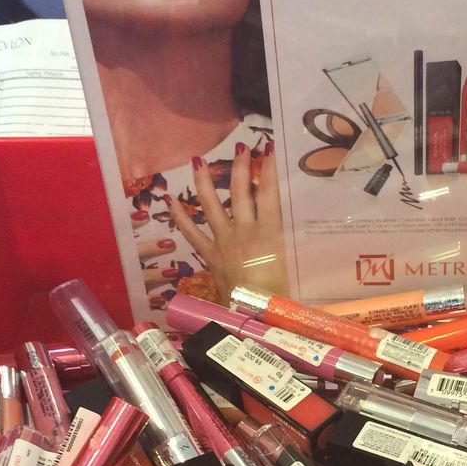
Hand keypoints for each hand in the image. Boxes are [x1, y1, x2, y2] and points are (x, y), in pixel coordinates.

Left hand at [169, 143, 288, 301]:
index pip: (270, 192)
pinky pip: (191, 234)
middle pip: (241, 191)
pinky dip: (180, 217)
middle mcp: (245, 231)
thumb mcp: (295, 265)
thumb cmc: (282, 296)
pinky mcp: (210, 256)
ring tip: (198, 162)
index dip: (269, 168)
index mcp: (270, 232)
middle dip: (240, 166)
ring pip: (211, 205)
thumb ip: (292, 243)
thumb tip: (296, 224)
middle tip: (240, 146)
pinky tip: (169, 201)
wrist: (255, 319)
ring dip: (204, 181)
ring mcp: (224, 242)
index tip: (270, 149)